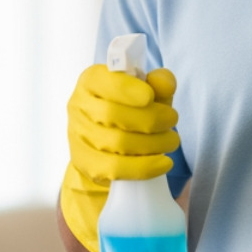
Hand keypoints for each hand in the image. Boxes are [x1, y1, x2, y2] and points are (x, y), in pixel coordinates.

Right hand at [60, 64, 178, 251]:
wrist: (109, 162)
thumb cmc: (134, 120)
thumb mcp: (147, 100)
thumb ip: (158, 88)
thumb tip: (164, 80)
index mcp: (91, 83)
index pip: (102, 80)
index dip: (125, 88)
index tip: (151, 97)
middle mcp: (78, 110)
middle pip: (112, 116)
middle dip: (150, 121)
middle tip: (173, 125)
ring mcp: (78, 141)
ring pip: (114, 144)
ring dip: (150, 145)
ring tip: (170, 146)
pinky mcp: (86, 169)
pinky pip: (113, 171)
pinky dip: (142, 169)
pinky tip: (161, 167)